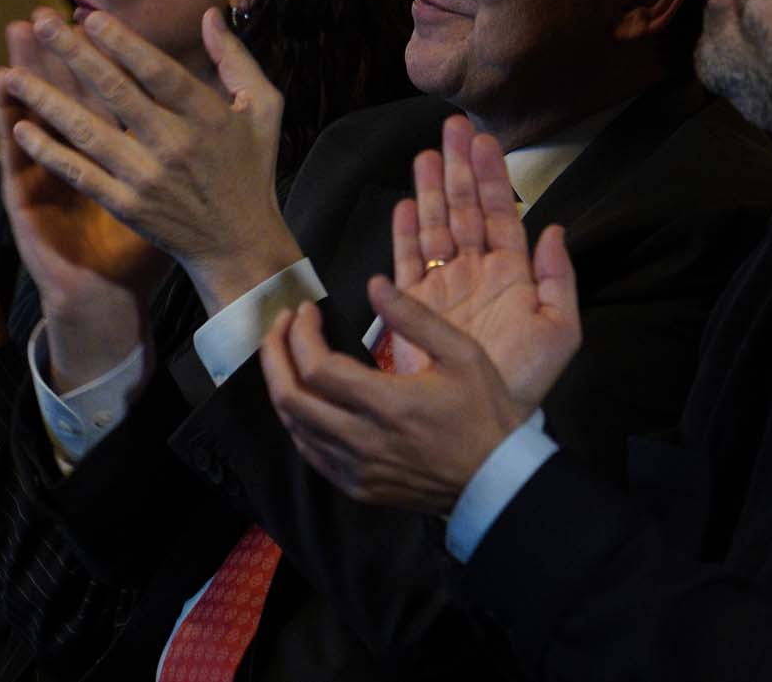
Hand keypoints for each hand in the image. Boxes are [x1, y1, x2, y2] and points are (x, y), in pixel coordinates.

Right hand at [0, 17, 170, 387]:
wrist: (120, 296)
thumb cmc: (155, 241)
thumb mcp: (181, 186)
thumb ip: (193, 143)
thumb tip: (209, 104)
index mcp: (124, 147)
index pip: (112, 91)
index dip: (104, 57)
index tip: (95, 18)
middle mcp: (89, 155)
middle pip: (70, 95)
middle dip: (56, 57)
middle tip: (39, 16)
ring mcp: (55, 176)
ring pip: (41, 120)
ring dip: (27, 83)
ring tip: (12, 45)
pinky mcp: (35, 200)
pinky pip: (24, 162)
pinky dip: (15, 133)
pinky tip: (4, 103)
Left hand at [1, 6, 300, 314]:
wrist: (240, 244)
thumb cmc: (250, 169)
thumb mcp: (263, 109)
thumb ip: (236, 60)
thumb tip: (210, 16)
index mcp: (207, 116)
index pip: (158, 72)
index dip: (123, 43)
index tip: (90, 17)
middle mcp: (174, 145)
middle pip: (115, 92)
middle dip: (74, 54)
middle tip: (40, 21)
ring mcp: (147, 178)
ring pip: (87, 132)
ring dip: (46, 100)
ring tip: (13, 73)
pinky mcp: (127, 206)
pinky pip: (80, 174)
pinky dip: (49, 153)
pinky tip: (20, 130)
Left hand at [261, 290, 527, 512]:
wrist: (497, 482)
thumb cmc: (485, 412)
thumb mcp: (462, 354)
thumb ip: (414, 317)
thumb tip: (373, 283)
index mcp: (389, 404)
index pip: (317, 367)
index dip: (300, 334)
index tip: (305, 310)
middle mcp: (363, 441)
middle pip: (291, 398)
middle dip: (274, 355)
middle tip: (280, 326)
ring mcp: (356, 469)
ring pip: (294, 427)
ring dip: (282, 386)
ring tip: (286, 355)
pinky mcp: (356, 487)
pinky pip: (310, 452)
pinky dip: (297, 420)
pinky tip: (305, 398)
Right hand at [386, 116, 579, 412]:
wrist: (485, 424)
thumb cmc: (525, 380)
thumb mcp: (558, 331)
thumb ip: (559, 279)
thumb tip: (554, 228)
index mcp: (513, 274)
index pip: (500, 213)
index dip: (492, 176)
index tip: (484, 140)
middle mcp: (476, 272)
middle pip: (465, 209)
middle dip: (458, 168)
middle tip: (451, 127)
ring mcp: (444, 286)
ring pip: (436, 226)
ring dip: (432, 190)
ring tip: (425, 154)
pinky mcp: (414, 306)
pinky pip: (408, 261)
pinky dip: (405, 233)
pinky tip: (405, 204)